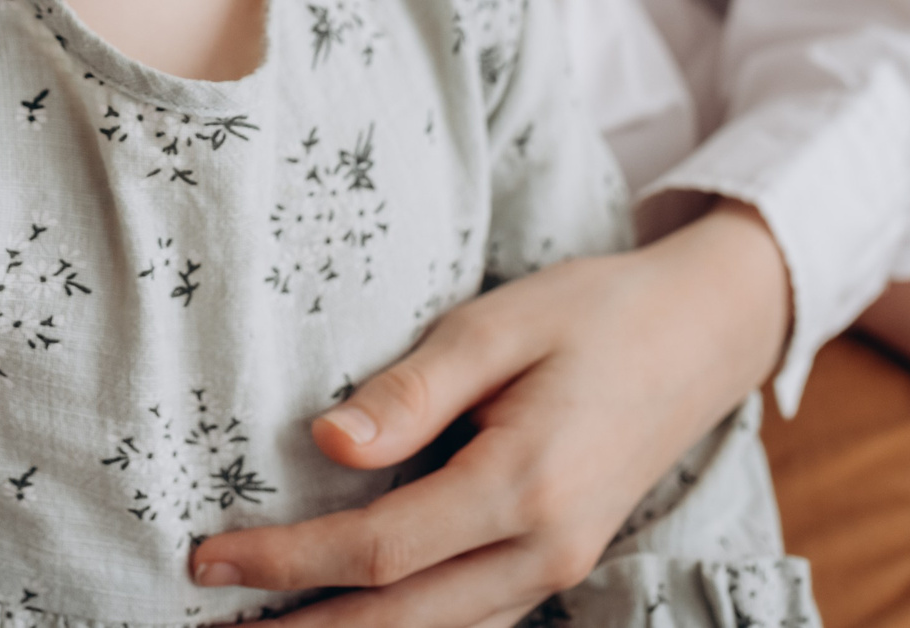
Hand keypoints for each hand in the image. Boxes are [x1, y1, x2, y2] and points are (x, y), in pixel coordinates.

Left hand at [190, 201, 789, 626]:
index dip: (285, 562)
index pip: (378, 550)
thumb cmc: (594, 314)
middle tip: (210, 626)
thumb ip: (411, 391)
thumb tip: (326, 445)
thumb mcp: (497, 325)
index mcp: (526, 486)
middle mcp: (546, 550)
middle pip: (400, 623)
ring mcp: (557, 569)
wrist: (702, 336)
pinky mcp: (556, 566)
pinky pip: (468, 622)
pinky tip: (345, 618)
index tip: (207, 556)